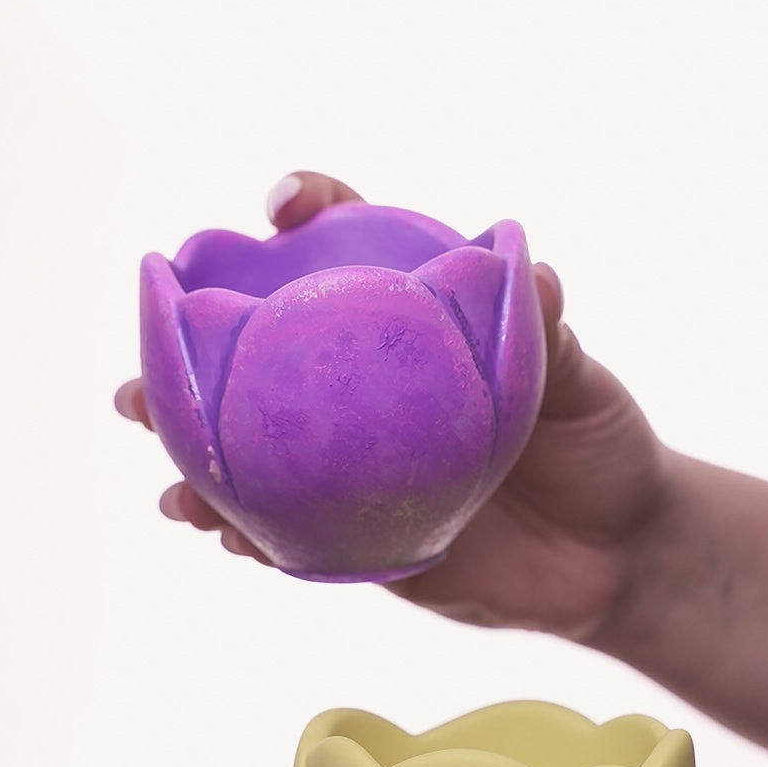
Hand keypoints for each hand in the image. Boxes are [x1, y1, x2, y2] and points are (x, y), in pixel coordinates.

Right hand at [116, 171, 668, 642]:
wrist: (617, 558)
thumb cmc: (600, 449)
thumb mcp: (584, 387)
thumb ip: (554, 338)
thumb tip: (534, 274)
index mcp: (409, 323)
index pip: (343, 242)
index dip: (304, 209)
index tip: (280, 208)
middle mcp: (362, 387)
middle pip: (257, 351)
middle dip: (187, 350)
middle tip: (150, 363)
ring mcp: (347, 464)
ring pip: (247, 448)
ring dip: (188, 447)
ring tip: (155, 449)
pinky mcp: (352, 536)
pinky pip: (281, 531)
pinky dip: (240, 530)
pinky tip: (213, 528)